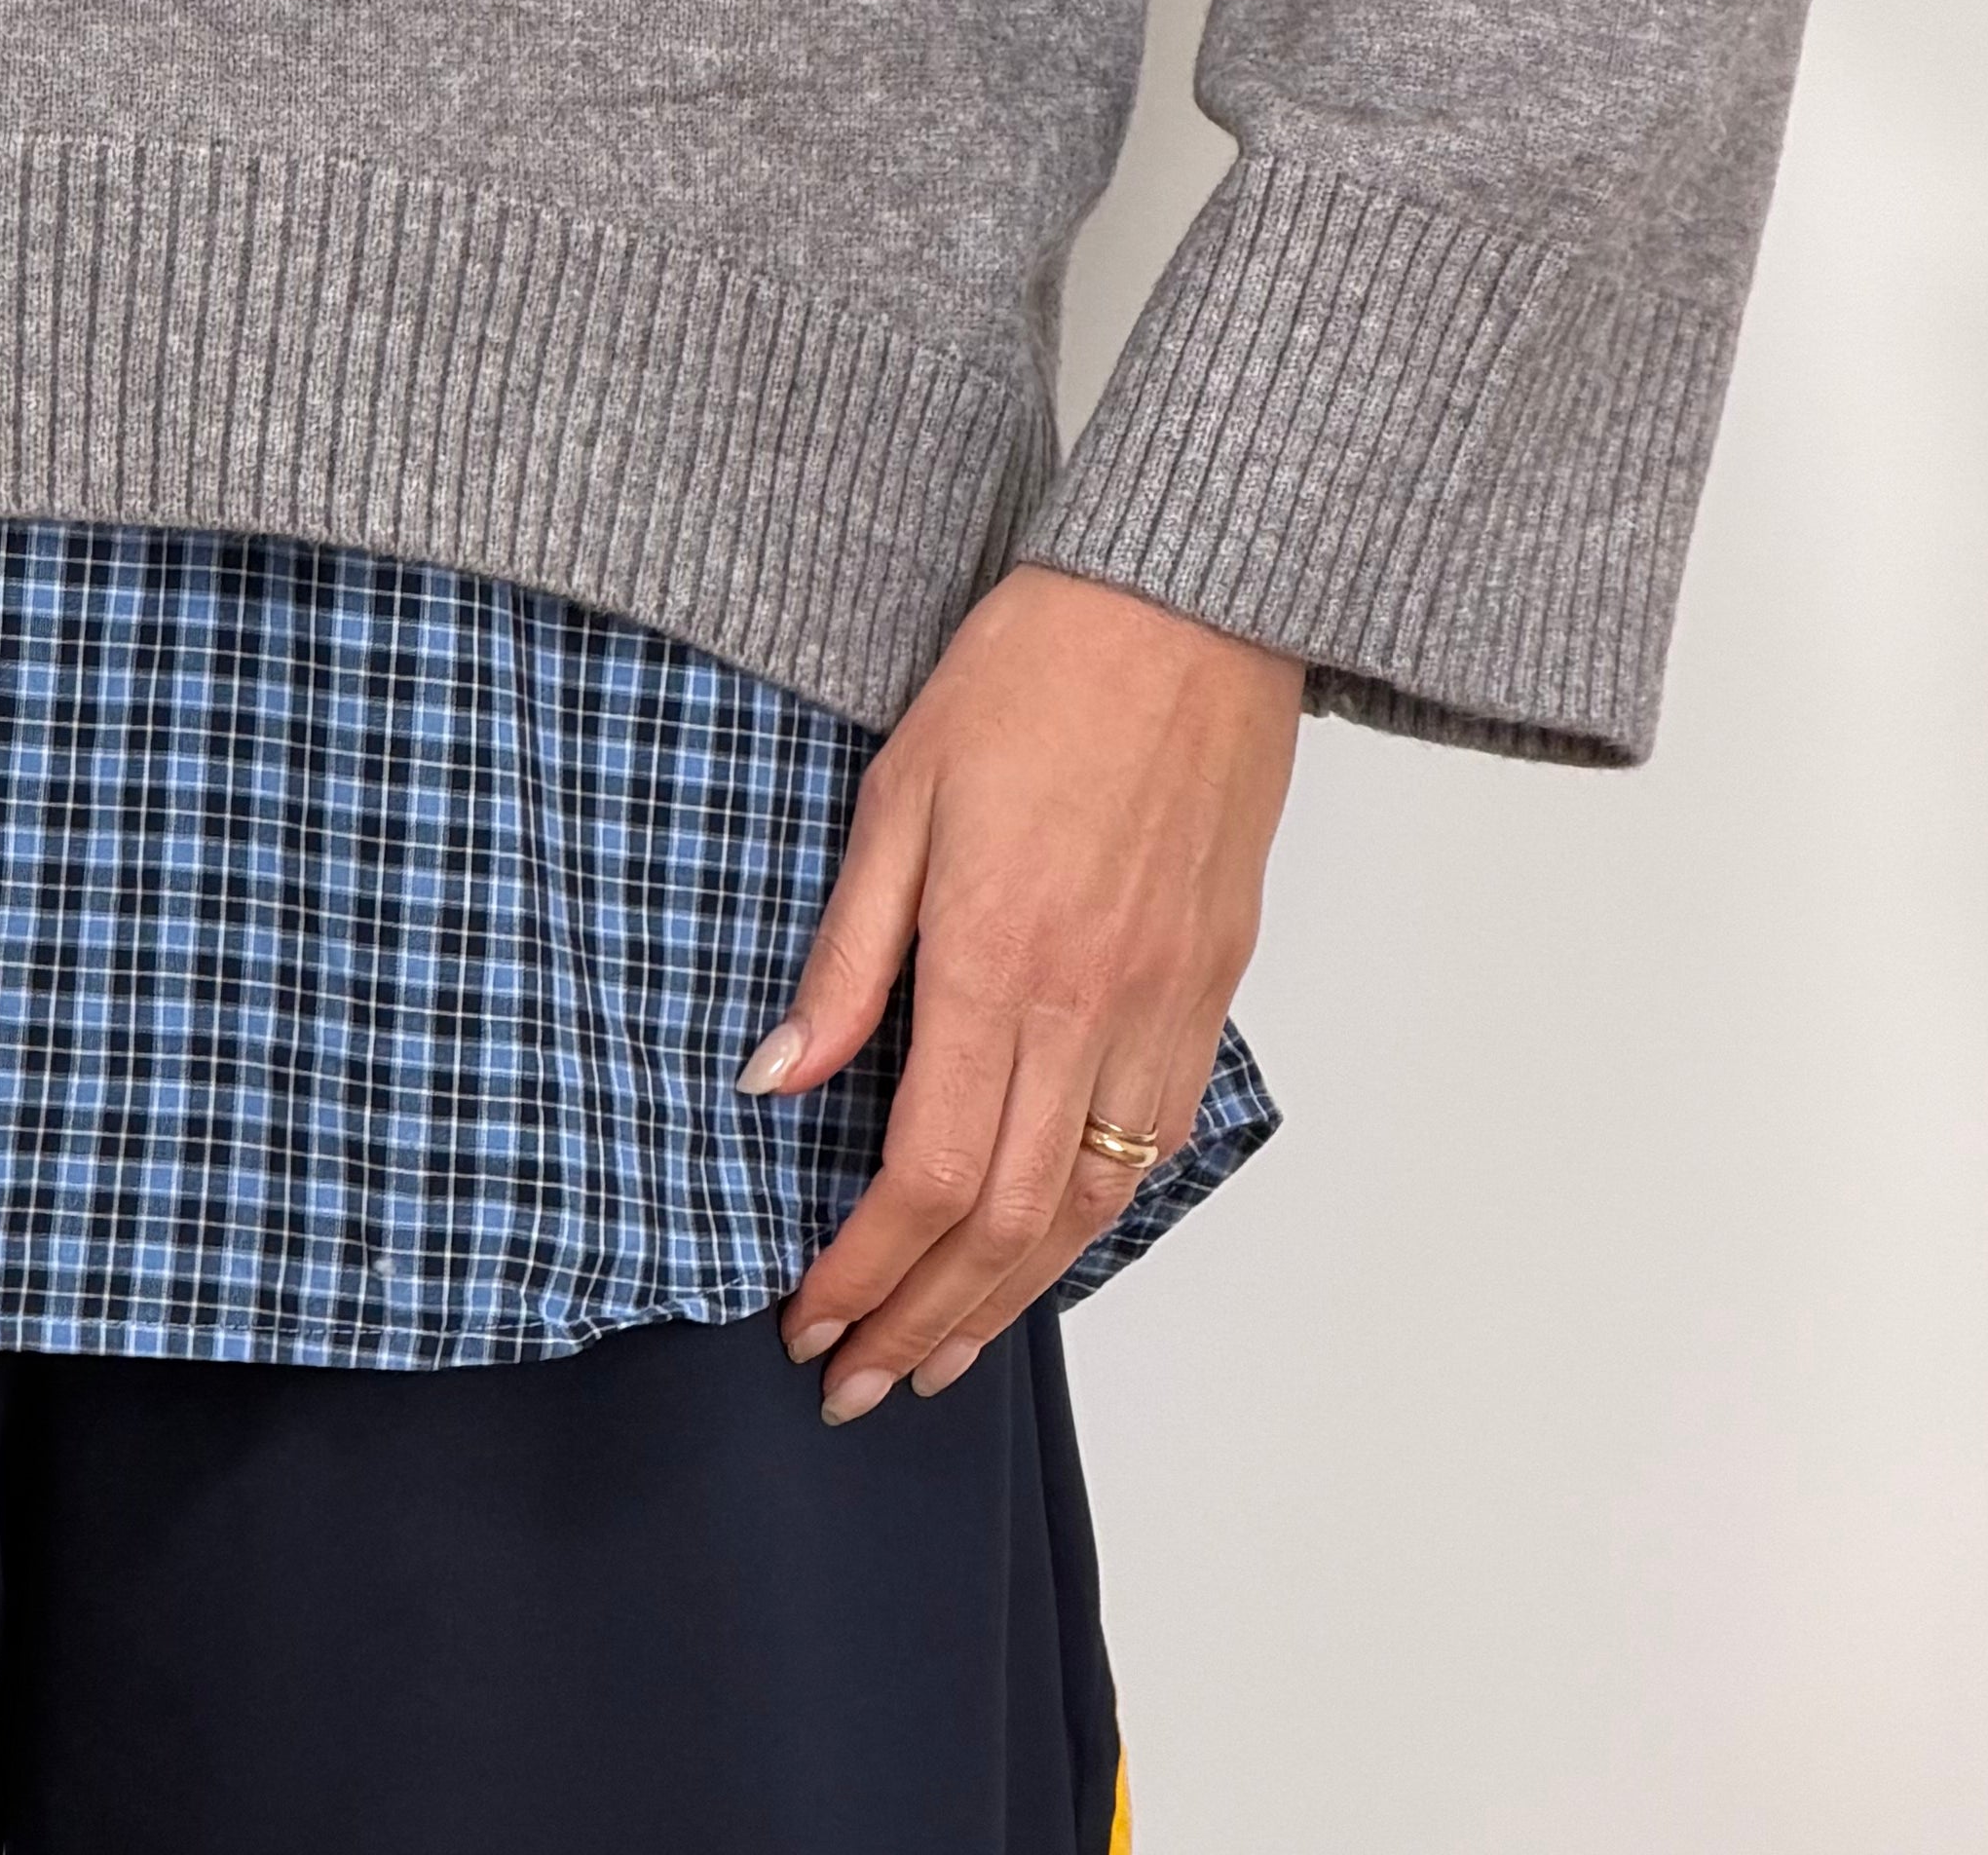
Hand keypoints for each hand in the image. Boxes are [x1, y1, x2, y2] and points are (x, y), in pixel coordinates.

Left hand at [748, 561, 1299, 1422]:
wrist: (1190, 608)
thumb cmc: (1032, 674)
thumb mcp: (899, 793)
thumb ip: (848, 955)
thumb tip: (777, 1079)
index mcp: (1000, 958)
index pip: (930, 1171)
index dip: (866, 1266)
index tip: (808, 1316)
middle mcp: (1092, 1006)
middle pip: (1009, 1219)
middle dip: (925, 1317)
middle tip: (856, 1380)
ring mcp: (1163, 1006)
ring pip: (1090, 1203)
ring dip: (1009, 1298)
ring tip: (938, 1352)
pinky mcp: (1209, 989)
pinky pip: (1151, 1144)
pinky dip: (1091, 1222)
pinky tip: (1043, 1252)